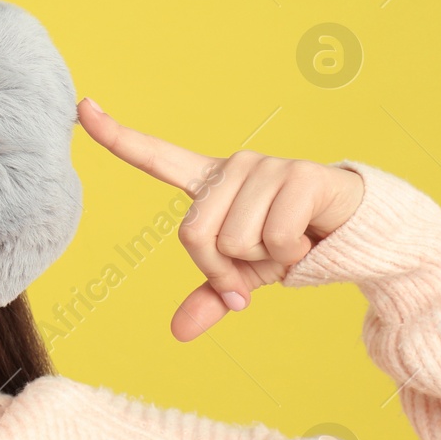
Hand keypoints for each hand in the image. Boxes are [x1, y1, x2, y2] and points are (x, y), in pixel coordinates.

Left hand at [76, 99, 363, 341]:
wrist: (359, 235)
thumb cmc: (293, 246)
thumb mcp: (246, 276)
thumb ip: (211, 296)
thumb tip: (178, 332)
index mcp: (210, 183)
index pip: (154, 157)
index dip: (115, 135)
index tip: (81, 107)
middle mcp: (234, 167)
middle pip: (195, 235)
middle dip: (224, 268)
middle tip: (258, 266)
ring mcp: (266, 166)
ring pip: (236, 241)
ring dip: (264, 261)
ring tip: (290, 243)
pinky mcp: (301, 176)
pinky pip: (273, 238)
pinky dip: (291, 255)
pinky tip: (309, 238)